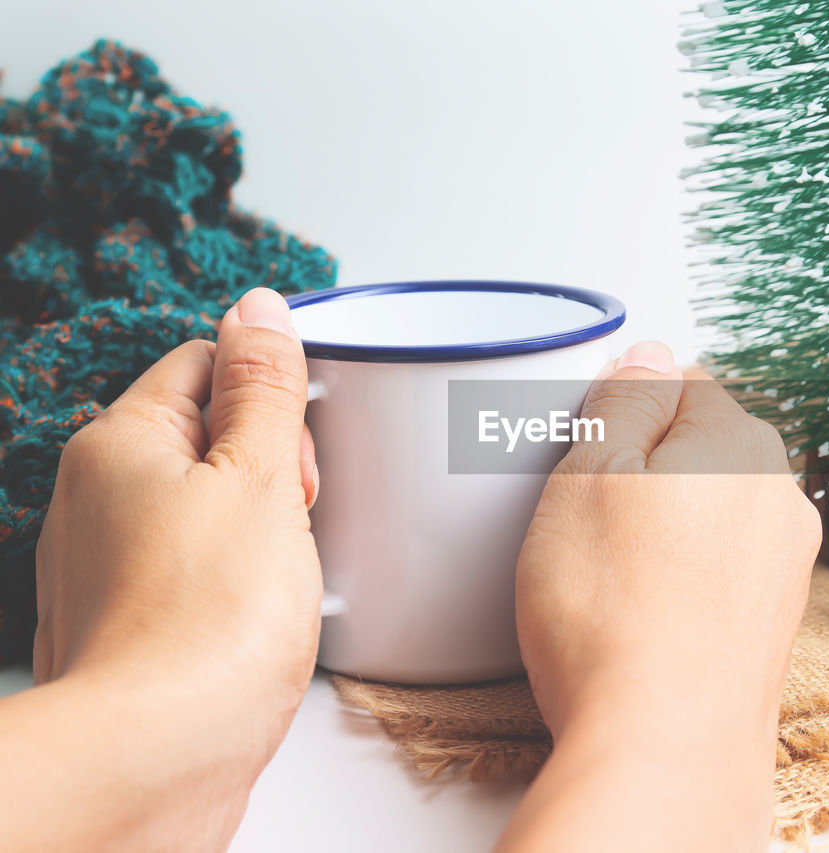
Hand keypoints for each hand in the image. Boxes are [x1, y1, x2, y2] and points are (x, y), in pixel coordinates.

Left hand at [16, 287, 319, 849]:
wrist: (157, 760)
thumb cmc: (206, 624)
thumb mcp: (261, 476)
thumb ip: (266, 387)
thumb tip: (262, 308)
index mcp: (121, 441)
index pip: (206, 362)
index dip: (272, 392)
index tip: (309, 440)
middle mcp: (99, 497)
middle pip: (211, 436)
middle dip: (277, 465)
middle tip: (303, 511)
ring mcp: (113, 563)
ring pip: (212, 507)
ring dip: (266, 527)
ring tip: (288, 570)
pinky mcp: (136, 622)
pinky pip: (203, 569)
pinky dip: (243, 579)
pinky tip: (265, 613)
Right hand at [498, 342, 820, 852]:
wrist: (664, 747)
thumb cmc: (615, 613)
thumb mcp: (587, 471)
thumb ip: (622, 399)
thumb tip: (649, 357)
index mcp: (741, 441)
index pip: (681, 384)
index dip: (622, 414)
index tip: (587, 454)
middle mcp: (782, 496)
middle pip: (701, 450)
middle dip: (646, 471)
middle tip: (586, 520)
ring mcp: (784, 567)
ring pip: (712, 515)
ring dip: (666, 530)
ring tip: (611, 579)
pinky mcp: (773, 625)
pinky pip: (720, 574)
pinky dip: (684, 582)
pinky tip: (644, 616)